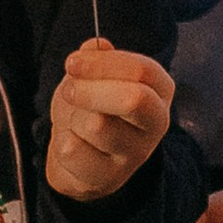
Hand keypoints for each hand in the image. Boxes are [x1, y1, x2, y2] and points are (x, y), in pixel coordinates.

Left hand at [45, 37, 176, 200]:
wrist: (83, 161)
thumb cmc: (94, 110)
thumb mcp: (96, 78)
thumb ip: (98, 59)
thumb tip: (96, 45)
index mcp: (159, 91)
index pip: (143, 70)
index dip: (104, 63)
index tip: (72, 62)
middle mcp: (156, 123)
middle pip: (133, 98)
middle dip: (91, 90)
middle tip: (70, 90)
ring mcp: (135, 154)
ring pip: (97, 125)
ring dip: (75, 118)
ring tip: (76, 122)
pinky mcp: (108, 178)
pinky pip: (73, 150)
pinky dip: (63, 142)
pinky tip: (72, 145)